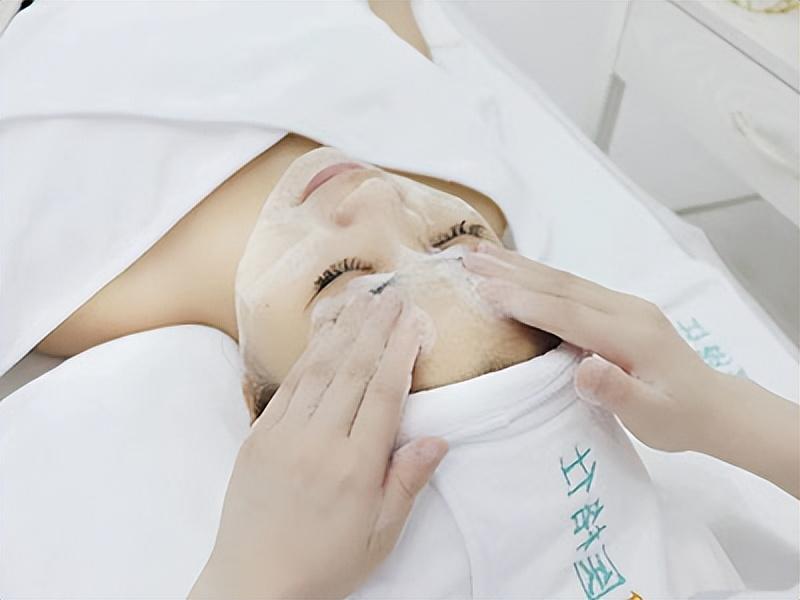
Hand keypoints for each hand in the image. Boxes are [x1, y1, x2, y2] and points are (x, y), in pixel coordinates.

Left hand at [190, 290, 448, 598]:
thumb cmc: (324, 564)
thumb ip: (406, 483)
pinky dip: (308, 356)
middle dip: (376, 328)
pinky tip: (323, 336)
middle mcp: (318, 443)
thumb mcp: (379, 535)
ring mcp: (283, 436)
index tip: (413, 321)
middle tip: (393, 296)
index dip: (401, 352)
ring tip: (362, 302)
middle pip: (354, 371)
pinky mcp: (258, 436)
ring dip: (344, 332)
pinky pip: (288, 386)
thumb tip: (437, 439)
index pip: (385, 394)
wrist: (253, 583)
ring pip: (319, 370)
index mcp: (354, 469)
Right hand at [464, 243, 798, 497]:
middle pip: (561, 285)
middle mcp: (625, 310)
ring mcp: (622, 305)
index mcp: (631, 335)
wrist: (715, 406)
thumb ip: (617, 393)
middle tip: (468, 257)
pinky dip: (538, 276)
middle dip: (511, 271)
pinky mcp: (618, 308)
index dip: (525, 300)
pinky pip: (571, 286)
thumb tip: (584, 370)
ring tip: (481, 253)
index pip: (568, 313)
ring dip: (520, 266)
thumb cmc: (679, 418)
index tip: (484, 289)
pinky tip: (517, 270)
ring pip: (563, 280)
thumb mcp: (652, 416)